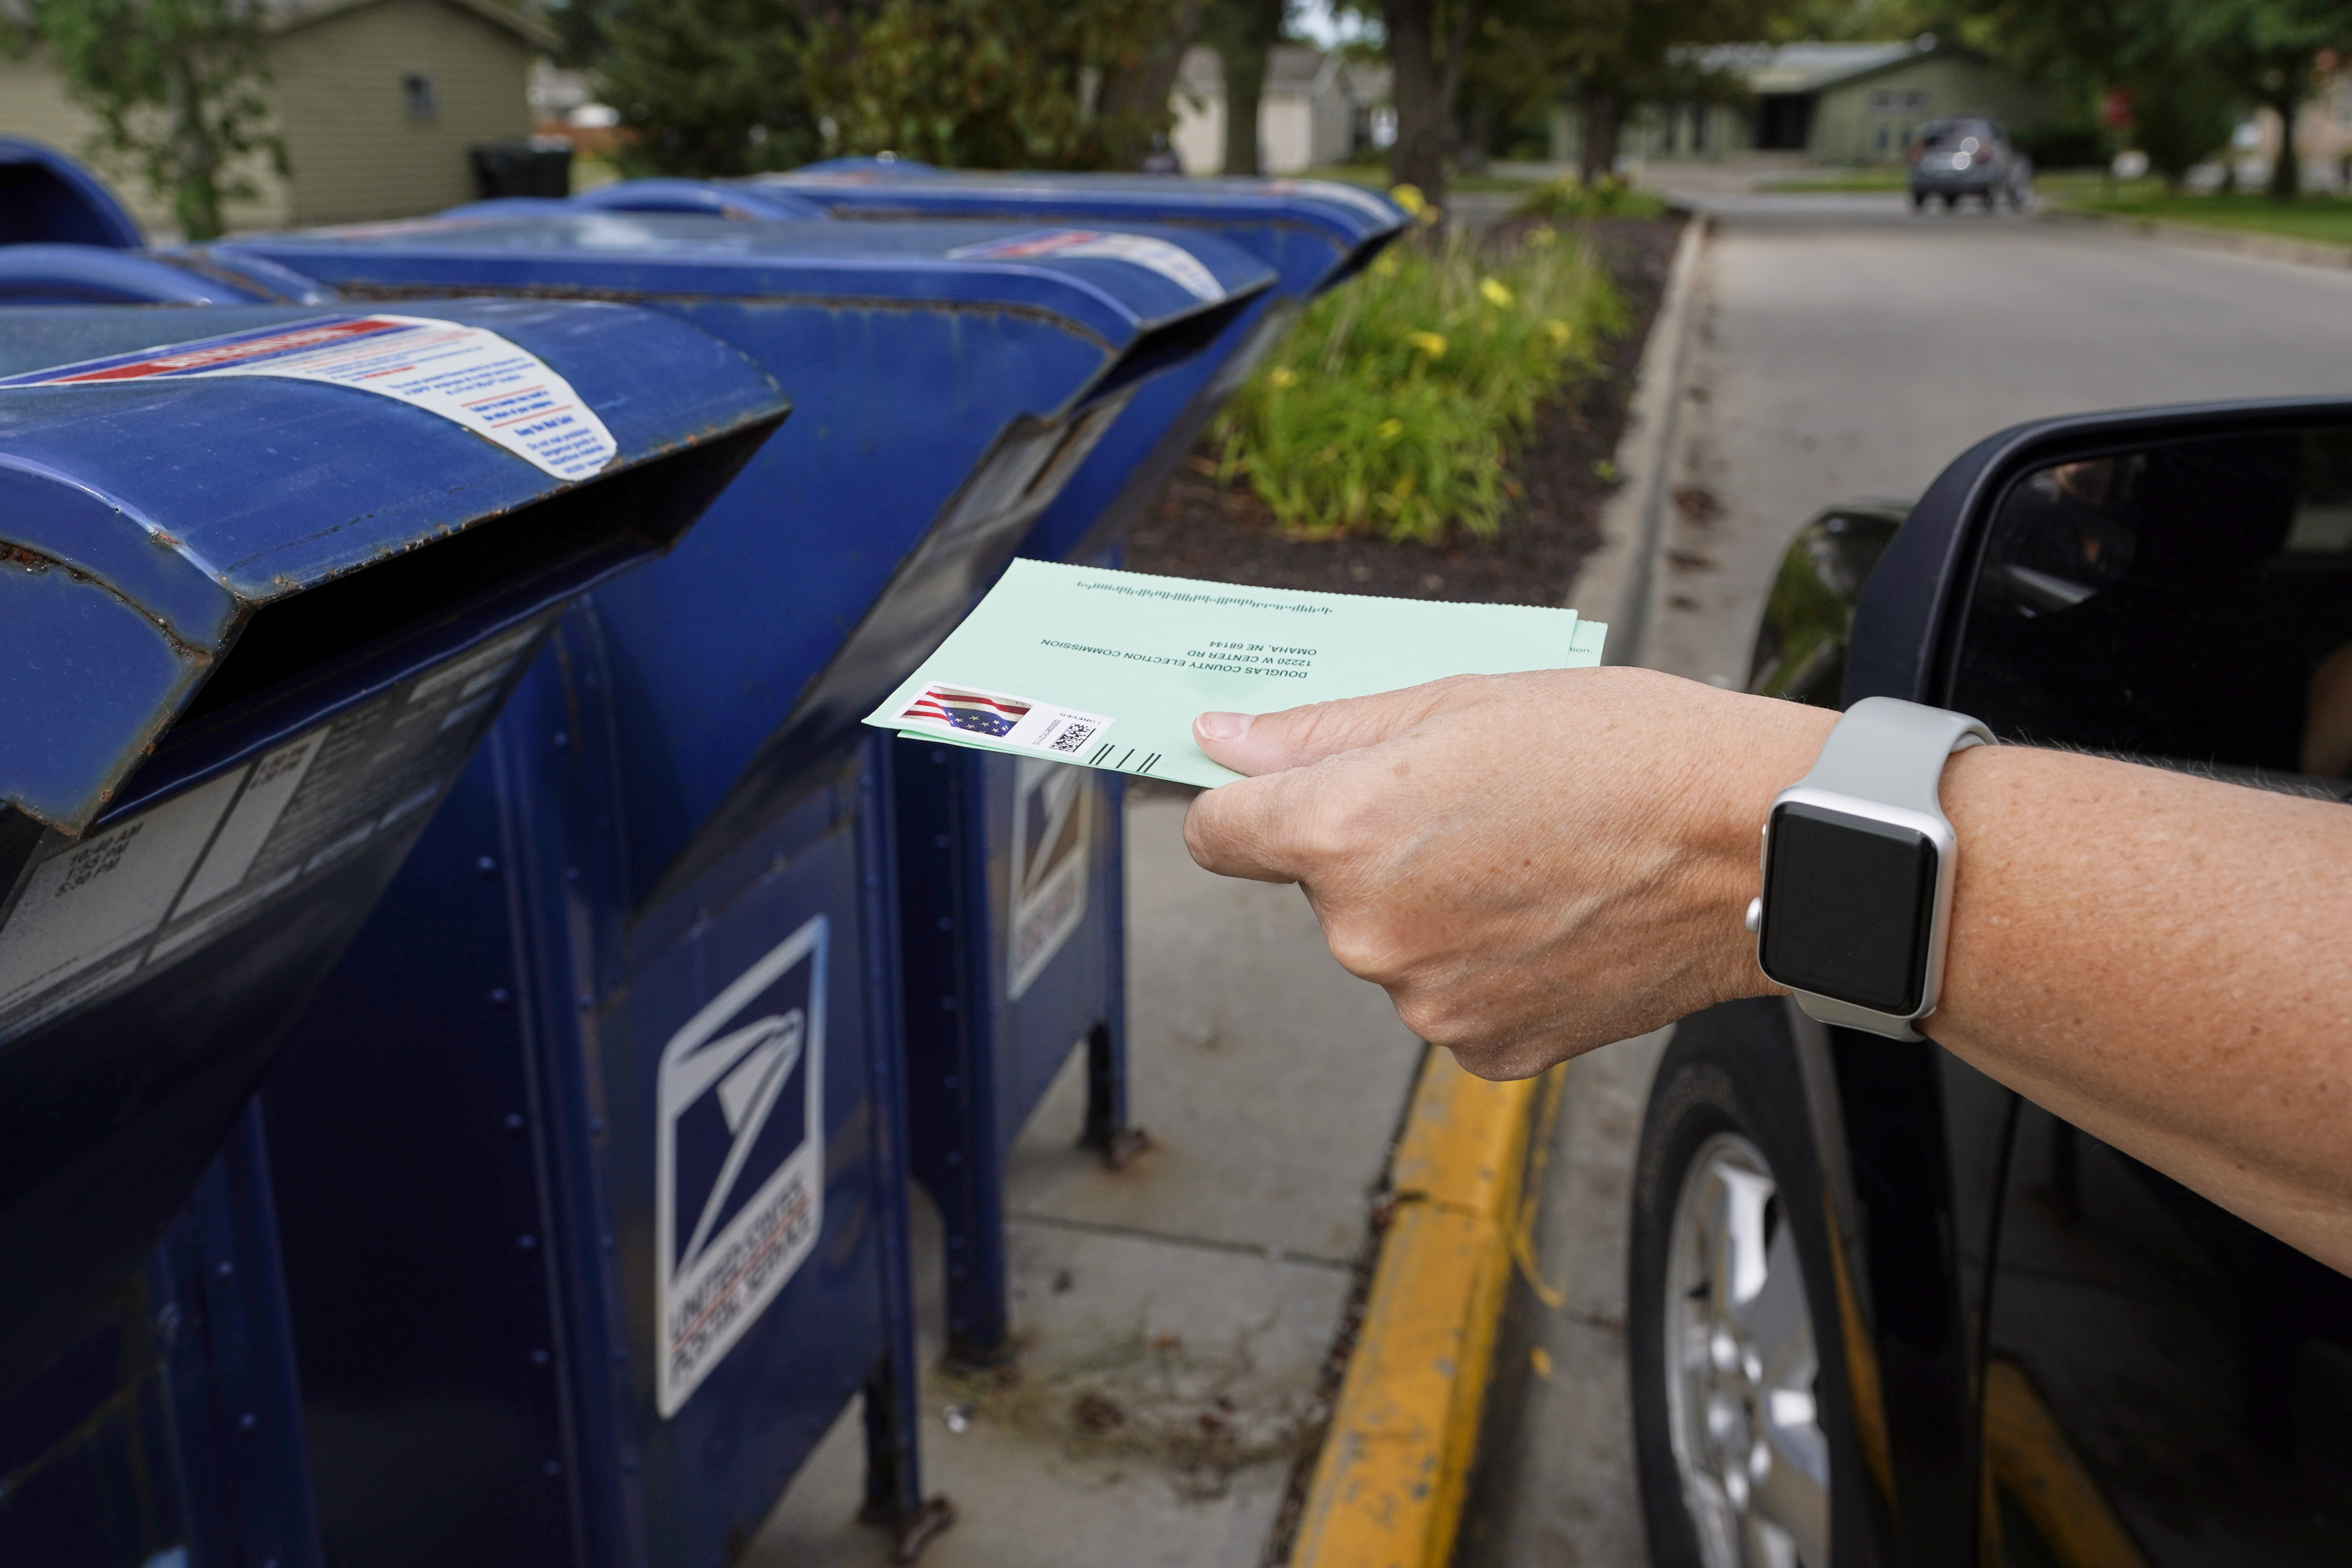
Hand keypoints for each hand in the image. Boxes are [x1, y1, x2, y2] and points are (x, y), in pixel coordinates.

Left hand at [1181, 667, 1835, 1077]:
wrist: (1758, 847)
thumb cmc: (1628, 753)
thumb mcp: (1460, 701)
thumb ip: (1323, 733)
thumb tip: (1224, 740)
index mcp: (1344, 836)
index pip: (1219, 834)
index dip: (1251, 804)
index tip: (1283, 792)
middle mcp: (1367, 935)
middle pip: (1322, 888)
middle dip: (1377, 849)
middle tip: (1480, 809)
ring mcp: (1428, 1003)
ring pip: (1392, 944)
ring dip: (1437, 907)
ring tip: (1536, 860)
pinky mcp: (1489, 1049)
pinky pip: (1453, 996)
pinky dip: (1489, 963)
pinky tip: (1556, 918)